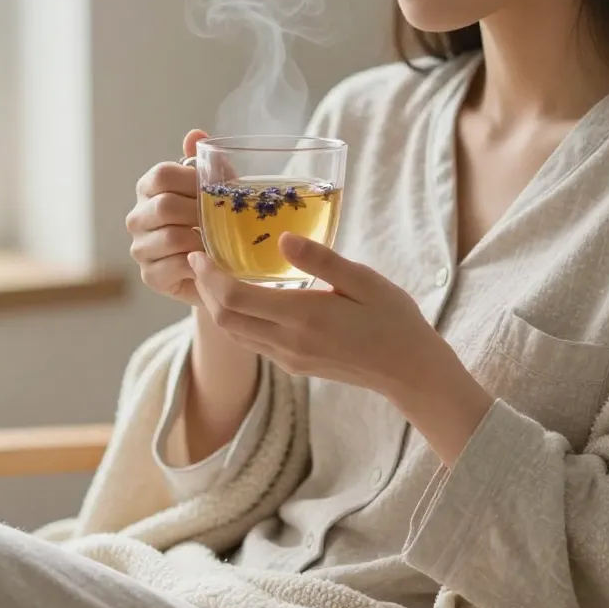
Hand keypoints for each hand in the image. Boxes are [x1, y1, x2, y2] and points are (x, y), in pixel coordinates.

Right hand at [126, 130, 207, 305]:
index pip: (162, 175)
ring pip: (171, 237)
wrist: (217, 271)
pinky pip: (175, 265)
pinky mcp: (149, 275)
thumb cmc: (214, 224)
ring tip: (218, 243)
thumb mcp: (216, 191)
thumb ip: (206, 164)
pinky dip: (198, 264)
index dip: (192, 181)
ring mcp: (139, 247)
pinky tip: (209, 263)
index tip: (215, 192)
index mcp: (149, 189)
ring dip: (202, 241)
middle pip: (165, 206)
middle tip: (221, 222)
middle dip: (200, 214)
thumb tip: (194, 134)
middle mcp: (137, 217)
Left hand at [188, 233, 440, 396]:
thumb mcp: (363, 281)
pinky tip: (243, 300)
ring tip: (214, 277)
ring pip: (235, 333)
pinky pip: (252, 342)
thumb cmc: (392, 319)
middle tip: (200, 260)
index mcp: (303, 316)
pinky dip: (236, 320)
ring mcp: (289, 358)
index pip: (236, 297)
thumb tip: (284, 237)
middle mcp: (288, 342)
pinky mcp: (294, 365)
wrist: (408, 370)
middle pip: (225, 318)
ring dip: (217, 306)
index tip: (199, 252)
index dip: (209, 275)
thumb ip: (321, 260)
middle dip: (205, 290)